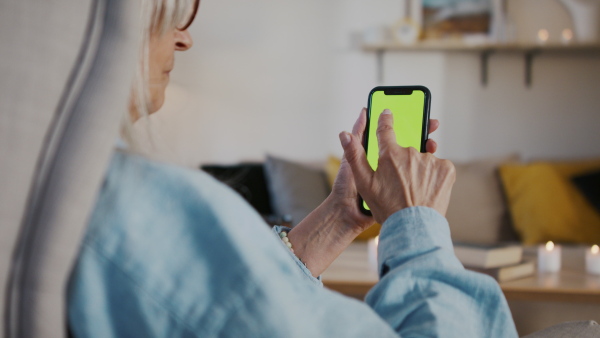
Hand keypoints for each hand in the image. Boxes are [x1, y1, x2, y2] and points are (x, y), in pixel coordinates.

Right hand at [339, 109, 454, 223]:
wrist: (414, 227)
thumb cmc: (387, 208)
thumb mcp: (364, 183)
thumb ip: (354, 155)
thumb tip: (345, 134)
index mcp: (389, 154)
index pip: (385, 128)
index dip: (385, 119)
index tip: (387, 113)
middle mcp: (411, 152)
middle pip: (406, 150)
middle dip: (403, 162)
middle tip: (400, 182)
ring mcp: (431, 160)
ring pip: (423, 159)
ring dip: (419, 170)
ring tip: (413, 190)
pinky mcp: (447, 169)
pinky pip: (439, 167)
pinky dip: (434, 175)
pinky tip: (427, 190)